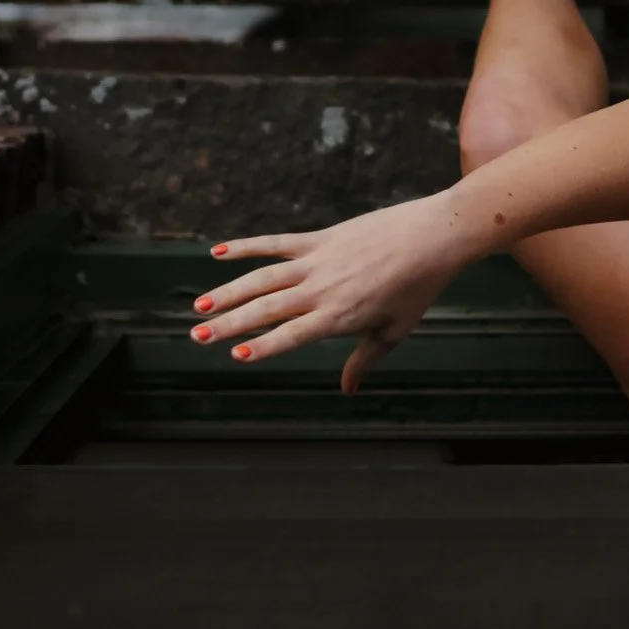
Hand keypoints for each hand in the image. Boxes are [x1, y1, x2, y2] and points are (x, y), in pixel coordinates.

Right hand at [193, 194, 475, 393]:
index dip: (261, 346)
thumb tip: (347, 391)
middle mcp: (322, 289)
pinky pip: (276, 243)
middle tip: (196, 335)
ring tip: (201, 305)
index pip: (291, 335)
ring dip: (229, 290)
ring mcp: (318, 261)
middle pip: (267, 308)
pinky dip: (246, 246)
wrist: (433, 237)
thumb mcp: (394, 331)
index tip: (233, 354)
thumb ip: (364, 360)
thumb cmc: (416, 289)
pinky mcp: (320, 239)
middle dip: (229, 323)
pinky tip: (218, 252)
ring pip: (263, 277)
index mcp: (339, 317)